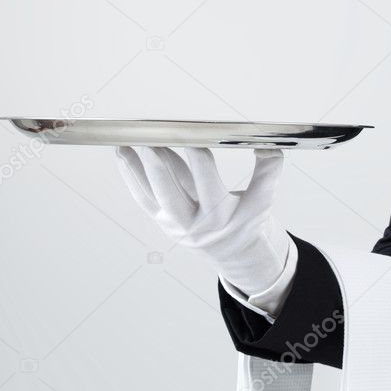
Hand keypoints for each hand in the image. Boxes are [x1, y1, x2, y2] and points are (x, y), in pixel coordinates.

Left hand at [116, 146, 289, 296]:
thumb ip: (267, 171)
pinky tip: (122, 153)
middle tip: (153, 138)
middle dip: (163, 164)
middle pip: (175, 193)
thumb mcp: (263, 200)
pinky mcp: (163, 222)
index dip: (201, 160)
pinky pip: (143, 197)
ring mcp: (178, 225)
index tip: (191, 137)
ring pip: (155, 194)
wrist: (234, 253)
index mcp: (227, 217)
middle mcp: (200, 225)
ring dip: (140, 167)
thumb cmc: (247, 219)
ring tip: (129, 141)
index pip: (213, 183)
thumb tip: (267, 141)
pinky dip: (131, 174)